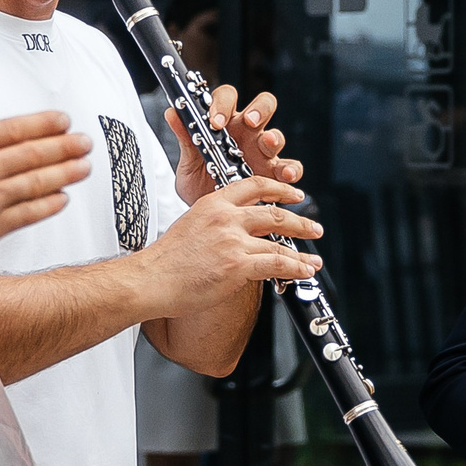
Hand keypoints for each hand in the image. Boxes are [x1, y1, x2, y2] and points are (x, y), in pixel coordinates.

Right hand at [0, 85, 92, 279]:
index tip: (62, 120)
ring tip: (85, 166)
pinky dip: (48, 205)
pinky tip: (63, 199)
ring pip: (36, 182)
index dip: (40, 124)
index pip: (9, 129)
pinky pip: (28, 214)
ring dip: (64, 172)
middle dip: (63, 146)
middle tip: (85, 141)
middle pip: (31, 153)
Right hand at [136, 174, 322, 312]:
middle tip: (313, 226)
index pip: (254, 186)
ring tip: (314, 259)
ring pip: (280, 242)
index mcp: (213, 203)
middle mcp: (226, 218)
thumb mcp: (189, 226)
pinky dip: (296, 269)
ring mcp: (233, 241)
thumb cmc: (166, 261)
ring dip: (302, 252)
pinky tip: (304, 271)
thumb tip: (234, 234)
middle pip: (273, 213)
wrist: (152, 280)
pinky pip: (277, 264)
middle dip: (300, 221)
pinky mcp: (237, 264)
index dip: (279, 189)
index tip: (294, 195)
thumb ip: (215, 224)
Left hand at [167, 82, 300, 202]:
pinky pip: (290, 168)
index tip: (215, 122)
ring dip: (274, 138)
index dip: (223, 104)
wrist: (208, 219)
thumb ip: (185, 138)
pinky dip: (291, 170)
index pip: (228, 98)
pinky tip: (285, 176)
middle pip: (262, 106)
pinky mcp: (274, 175)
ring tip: (267, 144)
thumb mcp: (189, 163)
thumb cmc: (199, 185)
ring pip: (276, 136)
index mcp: (225, 124)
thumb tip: (172, 112)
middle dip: (258, 110)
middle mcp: (247, 134)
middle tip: (249, 121)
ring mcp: (263, 153)